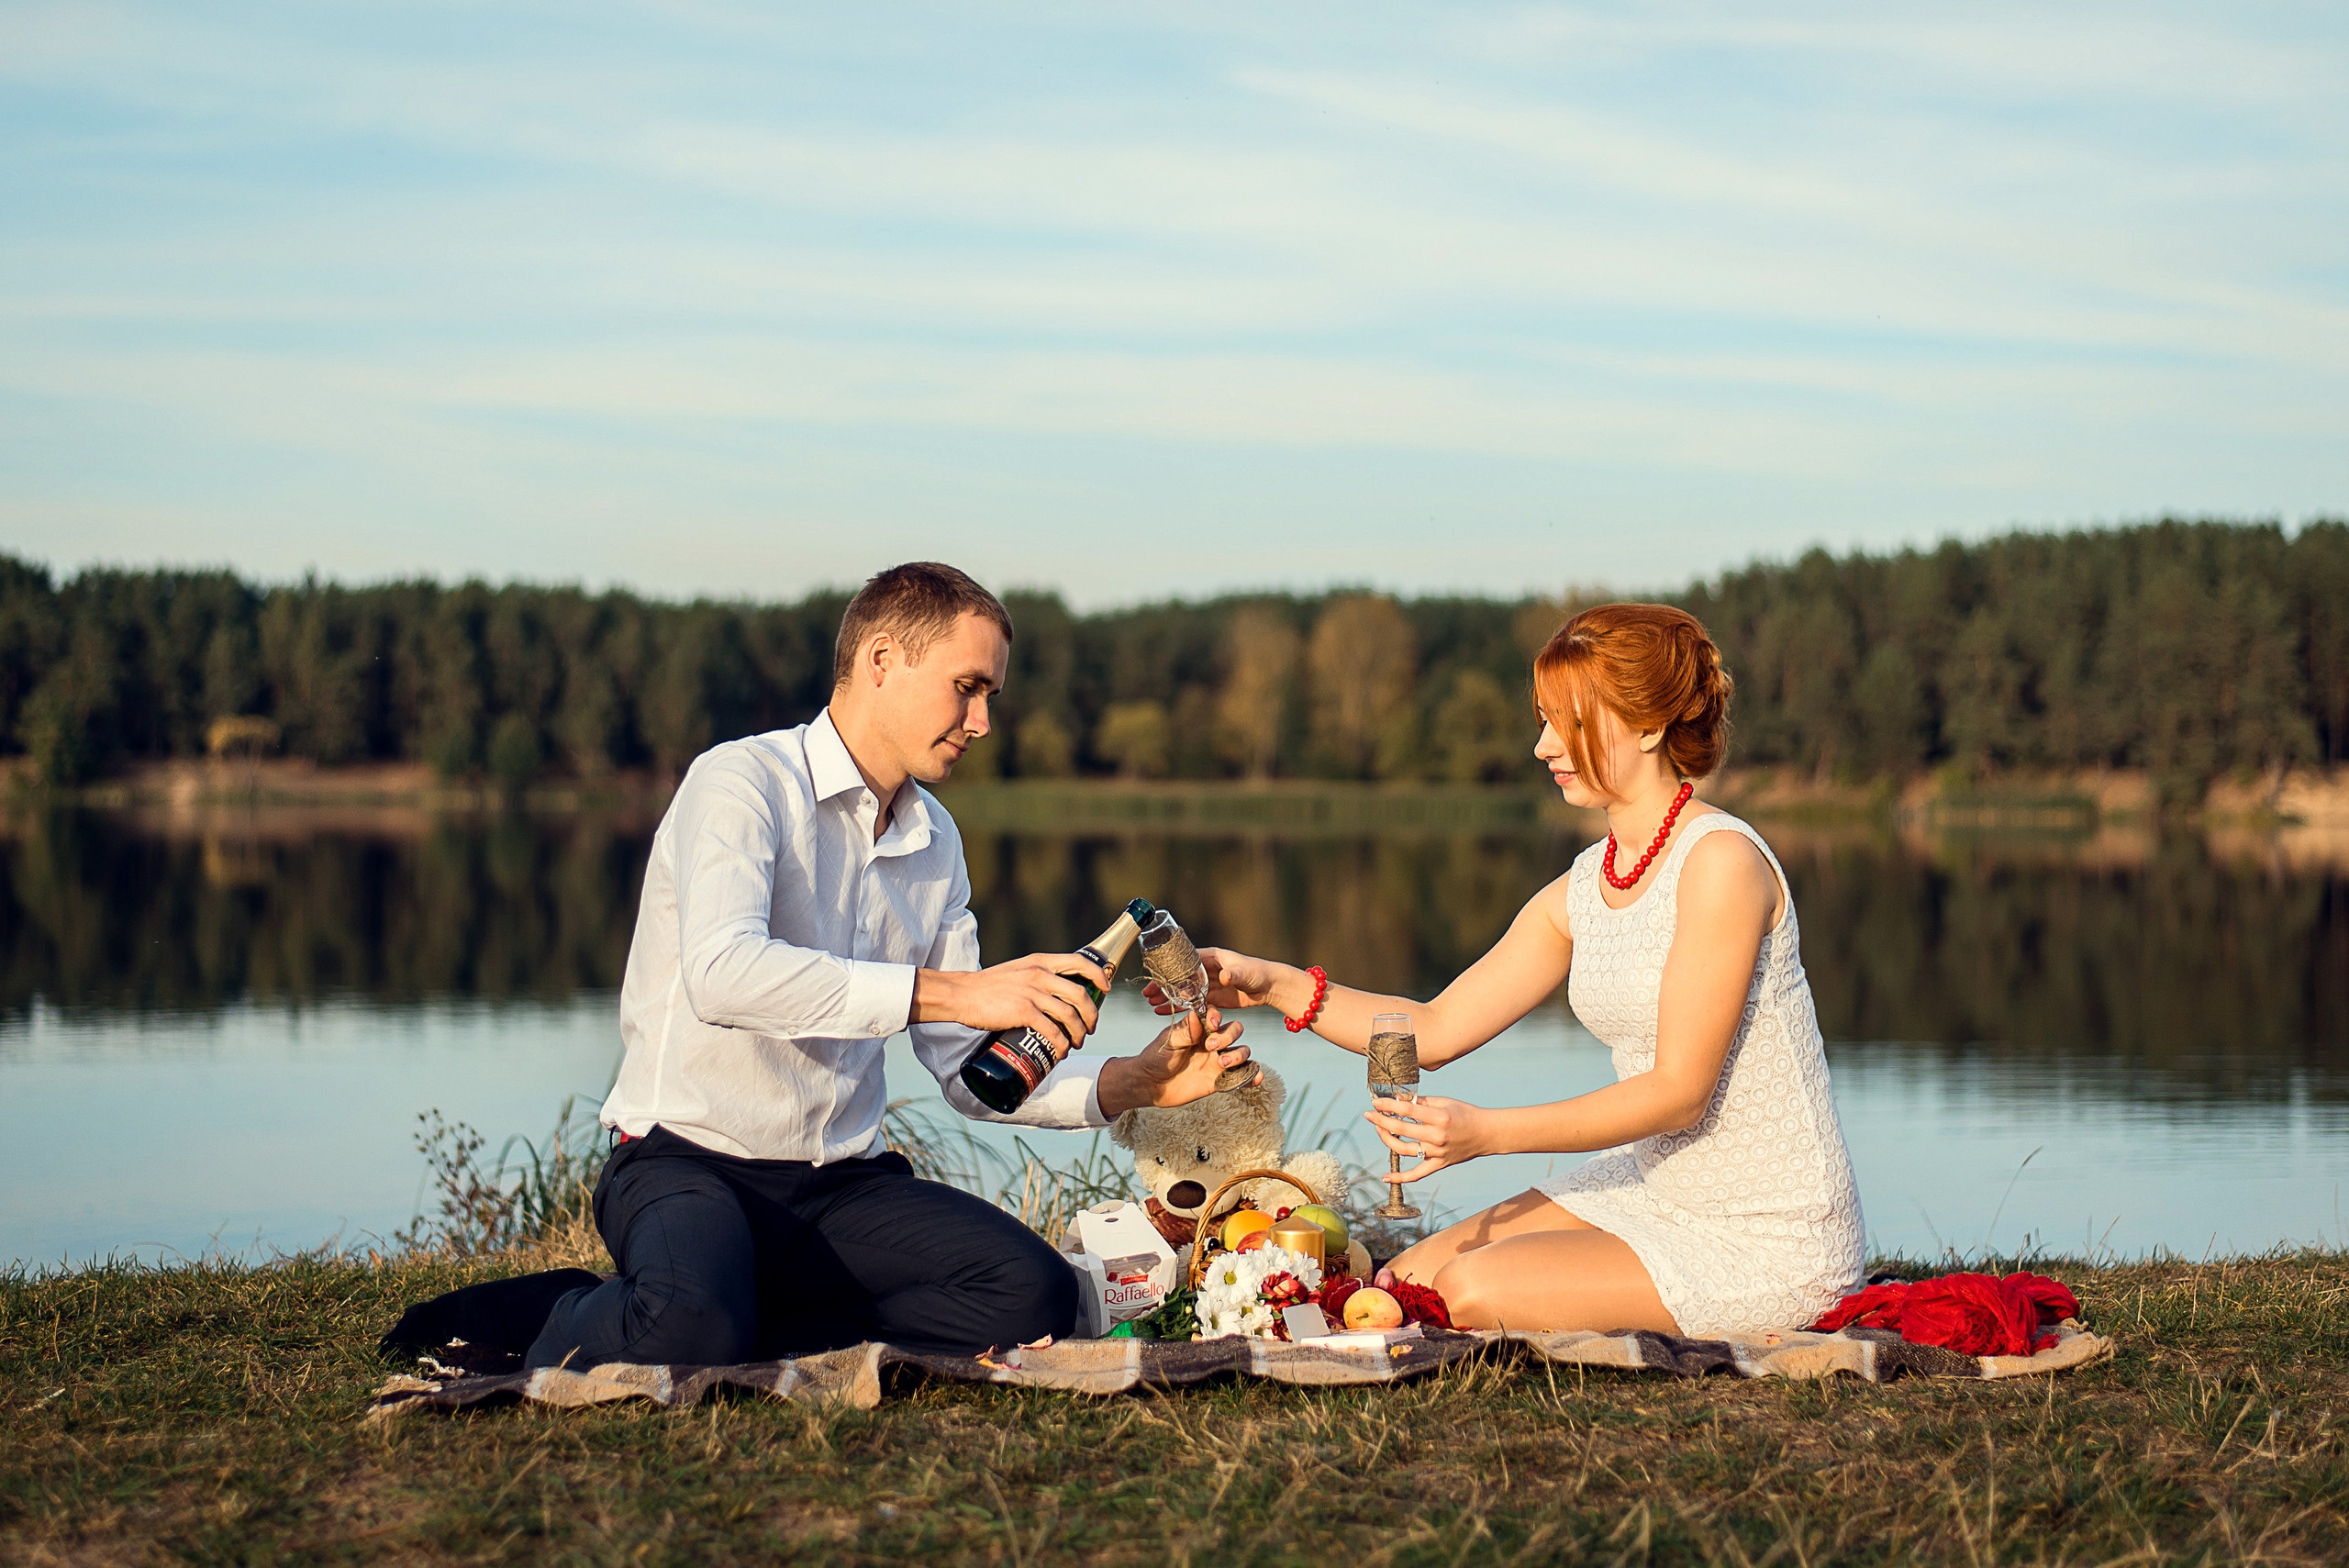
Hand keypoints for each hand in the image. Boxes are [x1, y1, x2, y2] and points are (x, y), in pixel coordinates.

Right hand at [912, 952, 1109, 1057]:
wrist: (961, 994)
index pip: (1079, 962)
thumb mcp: (1017, 971)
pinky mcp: (1023, 1012)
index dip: (1098, 976)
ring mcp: (1032, 993)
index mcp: (1040, 962)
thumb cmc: (987, 986)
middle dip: (1092, 1015)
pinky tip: (1062, 1051)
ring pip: (1070, 1015)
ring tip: (1077, 1043)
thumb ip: (1035, 977)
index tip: (1105, 989)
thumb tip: (1053, 994)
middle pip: (1080, 994)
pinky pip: (1052, 1031)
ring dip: (1079, 1033)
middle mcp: (1040, 974)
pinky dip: (1062, 1044)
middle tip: (1090, 1027)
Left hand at [1113, 1007, 1253, 1109]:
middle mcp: (1212, 1042)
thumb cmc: (1156, 1058)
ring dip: (1239, 1056)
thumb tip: (1195, 1014)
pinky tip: (1256, 1078)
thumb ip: (1184, 1030)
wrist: (1151, 1085)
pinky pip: (1241, 1076)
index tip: (1212, 1023)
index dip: (1217, 1017)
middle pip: (1235, 1031)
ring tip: (1223, 1064)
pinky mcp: (1219, 1079)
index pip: (1216, 1016)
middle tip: (1212, 1047)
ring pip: (1242, 1052)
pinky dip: (1251, 1077)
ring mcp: (1217, 1060)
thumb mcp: (1168, 1042)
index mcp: (1199, 1028)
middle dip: (1229, 1036)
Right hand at [1142, 946, 1285, 1013]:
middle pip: (1179, 977)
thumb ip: (1234, 974)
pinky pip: (1193, 1003)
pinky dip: (1181, 1008)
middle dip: (1164, 985)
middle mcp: (1207, 969)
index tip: (1155, 978)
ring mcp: (1209, 983)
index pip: (1184, 962)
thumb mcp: (1245, 972)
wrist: (1270, 986)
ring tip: (1152, 1005)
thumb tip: (1225, 975)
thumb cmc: (1258, 973)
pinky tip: (1167, 1013)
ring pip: (1183, 991)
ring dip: (1169, 997)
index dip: (1168, 970)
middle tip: (1147, 994)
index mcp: (1211, 957)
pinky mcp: (1213, 997)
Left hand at [1365, 1094, 1485, 1181]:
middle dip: (1382, 1120)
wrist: (1486, 1134)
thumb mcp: (1445, 1102)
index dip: (1389, 1105)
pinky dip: (1401, 1178)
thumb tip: (1399, 1100)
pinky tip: (1385, 1177)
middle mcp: (1437, 1137)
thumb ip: (1421, 1102)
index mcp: (1439, 1118)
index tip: (1376, 1101)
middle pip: (1402, 1130)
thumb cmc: (1465, 1114)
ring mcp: (1438, 1153)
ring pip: (1404, 1150)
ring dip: (1387, 1139)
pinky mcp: (1439, 1164)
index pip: (1408, 1111)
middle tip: (1369, 1114)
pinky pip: (1418, 1174)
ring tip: (1379, 1129)